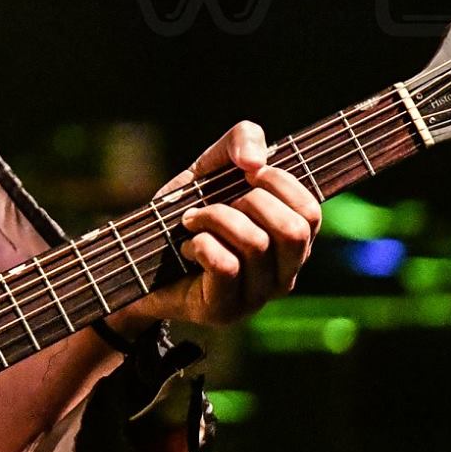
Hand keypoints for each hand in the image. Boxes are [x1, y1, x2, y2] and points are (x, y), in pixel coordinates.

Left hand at [131, 121, 320, 329]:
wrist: (140, 255)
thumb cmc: (189, 209)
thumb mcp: (213, 167)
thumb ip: (241, 141)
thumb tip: (255, 161)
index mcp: (292, 242)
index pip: (310, 212)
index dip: (279, 183)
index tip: (245, 174)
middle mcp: (283, 274)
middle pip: (293, 231)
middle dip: (249, 201)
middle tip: (217, 201)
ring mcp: (256, 297)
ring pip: (255, 244)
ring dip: (214, 218)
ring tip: (191, 220)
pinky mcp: (223, 310)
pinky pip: (225, 266)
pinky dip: (201, 244)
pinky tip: (188, 247)